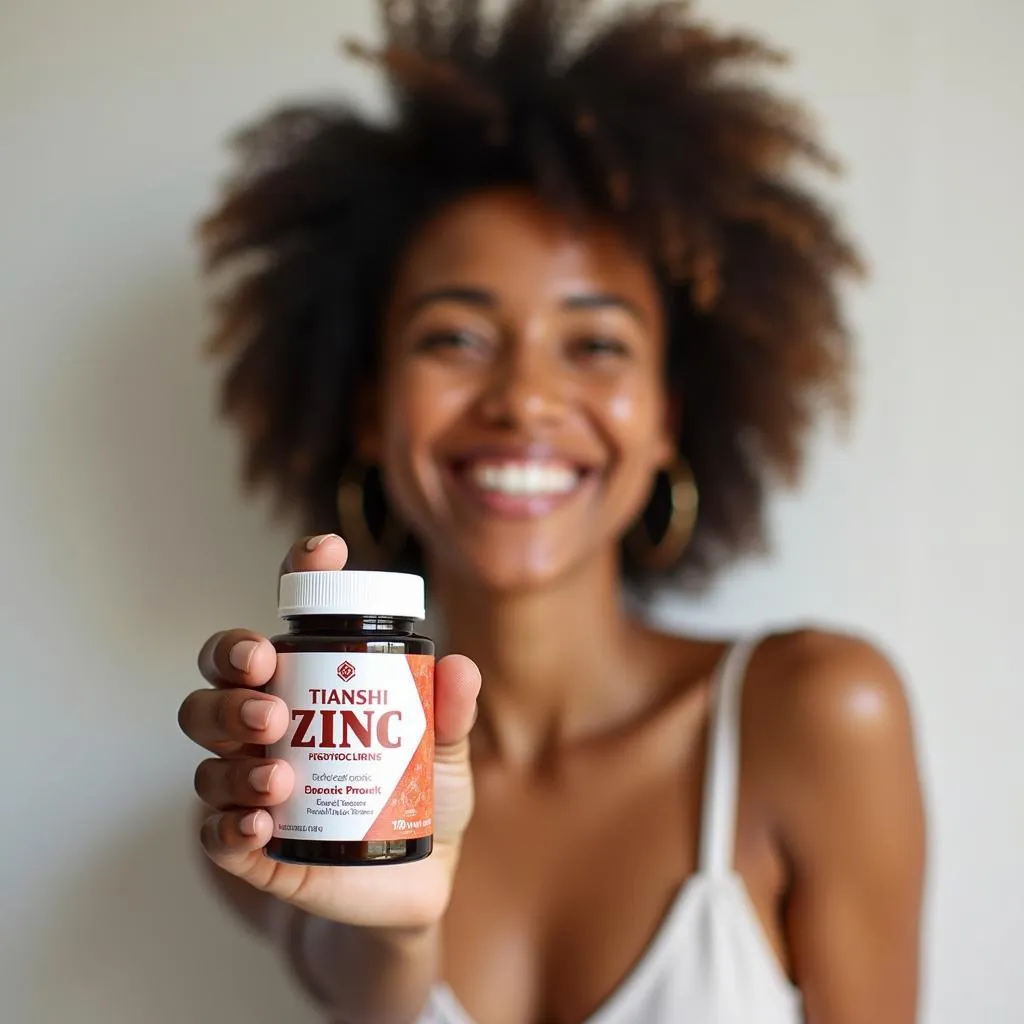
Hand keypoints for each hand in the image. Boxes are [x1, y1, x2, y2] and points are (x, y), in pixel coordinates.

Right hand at [178, 535, 480, 929]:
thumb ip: (450, 713)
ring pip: (207, 752)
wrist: (416, 877)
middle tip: (270, 694)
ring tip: (280, 776)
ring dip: (232, 756)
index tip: (326, 553)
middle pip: (220, 678)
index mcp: (315, 683)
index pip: (294, 614)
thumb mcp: (445, 750)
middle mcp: (270, 723)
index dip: (300, 573)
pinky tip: (258, 825)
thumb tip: (459, 667)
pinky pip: (215, 831)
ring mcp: (254, 782)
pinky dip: (228, 826)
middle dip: (231, 671)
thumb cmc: (422, 793)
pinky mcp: (252, 845)